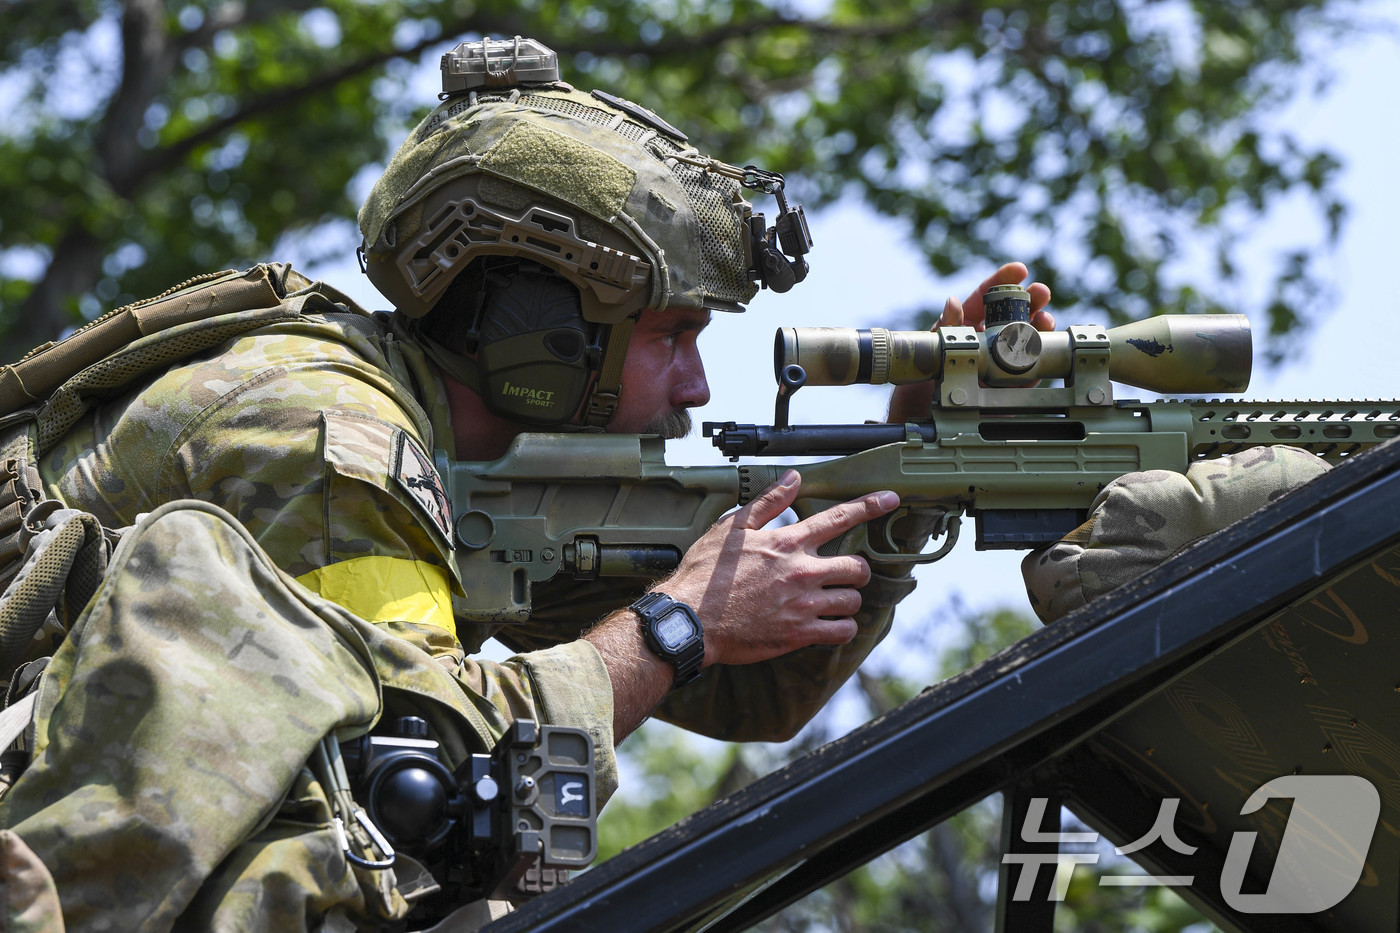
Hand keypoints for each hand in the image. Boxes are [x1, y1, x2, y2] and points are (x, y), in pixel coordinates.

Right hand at [660, 470, 899, 667]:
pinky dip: (842, 628)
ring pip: (852, 601)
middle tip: (844, 575)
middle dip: (857, 570)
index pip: (838, 518)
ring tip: (833, 601)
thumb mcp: (732, 528)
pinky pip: (841, 631)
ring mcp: (803, 604)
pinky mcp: (799, 633)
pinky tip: (831, 625)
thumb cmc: (706, 574)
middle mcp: (801, 571)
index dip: (870, 506)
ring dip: (847, 600)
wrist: (691, 618)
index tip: (890, 499)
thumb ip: (768, 502)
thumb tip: (793, 477)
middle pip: (857, 567)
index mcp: (787, 542)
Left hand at [887, 262, 1053, 423]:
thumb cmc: (918, 386)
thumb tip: (954, 302)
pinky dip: (1037, 361)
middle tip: (1042, 292)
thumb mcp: (929, 354)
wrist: (919, 421)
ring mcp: (997, 365)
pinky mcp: (1005, 390)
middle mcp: (983, 343)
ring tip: (1046, 321)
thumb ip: (944, 330)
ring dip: (1039, 329)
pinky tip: (1044, 350)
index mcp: (963, 328)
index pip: (984, 299)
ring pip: (1024, 342)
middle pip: (1011, 317)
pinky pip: (1026, 374)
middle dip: (1030, 302)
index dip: (1001, 281)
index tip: (1019, 269)